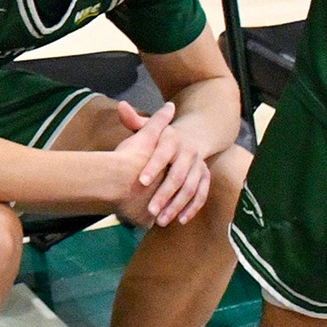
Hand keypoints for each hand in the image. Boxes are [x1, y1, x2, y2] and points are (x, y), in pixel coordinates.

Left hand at [112, 102, 208, 226]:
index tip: (141, 182)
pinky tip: (180, 220)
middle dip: (164, 194)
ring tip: (161, 221)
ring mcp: (199, 166)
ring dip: (176, 205)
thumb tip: (122, 106)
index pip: (163, 154)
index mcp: (173, 140)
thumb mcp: (148, 128)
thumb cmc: (159, 138)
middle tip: (150, 210)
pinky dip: (192, 207)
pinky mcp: (204, 177)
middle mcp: (188, 153)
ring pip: (190, 188)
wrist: (191, 137)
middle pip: (178, 176)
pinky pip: (201, 194)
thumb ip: (135, 121)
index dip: (153, 167)